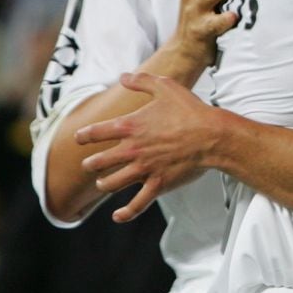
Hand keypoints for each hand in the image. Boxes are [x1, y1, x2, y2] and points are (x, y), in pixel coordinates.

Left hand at [75, 72, 224, 222]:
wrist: (213, 135)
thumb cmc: (191, 110)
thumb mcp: (166, 87)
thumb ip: (142, 80)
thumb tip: (123, 76)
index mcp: (129, 126)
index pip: (94, 133)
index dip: (83, 136)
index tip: (79, 138)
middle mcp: (131, 150)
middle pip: (97, 162)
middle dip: (91, 164)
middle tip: (91, 164)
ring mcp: (143, 169)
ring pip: (110, 184)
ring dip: (103, 184)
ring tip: (103, 182)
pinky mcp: (157, 184)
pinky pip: (136, 205)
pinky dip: (125, 213)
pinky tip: (118, 216)